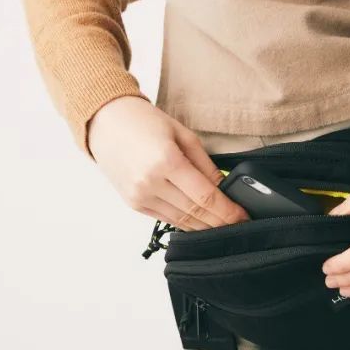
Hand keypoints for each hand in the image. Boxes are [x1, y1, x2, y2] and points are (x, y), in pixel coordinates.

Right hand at [87, 96, 250, 230]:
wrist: (106, 123)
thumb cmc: (143, 122)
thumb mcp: (182, 135)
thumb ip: (205, 164)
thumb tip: (225, 188)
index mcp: (166, 161)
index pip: (205, 196)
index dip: (227, 211)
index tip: (243, 217)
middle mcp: (150, 182)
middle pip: (195, 213)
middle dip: (220, 222)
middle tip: (239, 226)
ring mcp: (140, 196)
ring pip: (181, 221)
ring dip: (204, 227)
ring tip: (224, 227)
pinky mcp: (133, 203)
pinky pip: (165, 219)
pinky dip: (185, 223)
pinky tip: (200, 224)